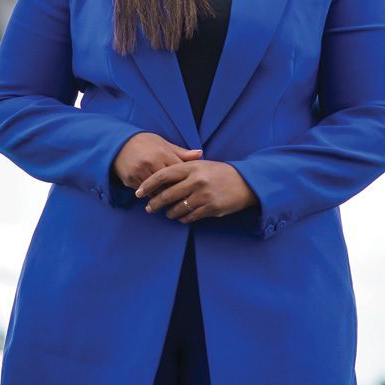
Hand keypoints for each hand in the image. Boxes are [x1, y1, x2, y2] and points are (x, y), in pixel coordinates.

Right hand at [113, 132, 201, 192]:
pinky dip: (151, 196)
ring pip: (156, 192)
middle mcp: (151, 163)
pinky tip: (156, 198)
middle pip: (168, 185)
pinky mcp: (130, 180)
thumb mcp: (163, 144)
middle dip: (176, 193)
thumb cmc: (145, 143)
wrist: (119, 143)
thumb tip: (200, 154)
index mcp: (162, 153)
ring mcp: (139, 172)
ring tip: (172, 203)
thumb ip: (181, 153)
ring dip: (163, 197)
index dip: (186, 181)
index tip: (192, 188)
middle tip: (185, 200)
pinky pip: (144, 193)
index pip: (179, 172)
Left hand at [136, 159, 258, 223]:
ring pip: (177, 209)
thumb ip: (183, 169)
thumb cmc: (220, 173)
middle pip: (167, 195)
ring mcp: (204, 195)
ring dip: (169, 213)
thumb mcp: (202, 165)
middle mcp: (197, 181)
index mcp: (192, 167)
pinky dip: (182, 219)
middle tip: (148, 208)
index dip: (148, 184)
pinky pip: (190, 217)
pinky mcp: (211, 208)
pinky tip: (181, 218)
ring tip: (167, 214)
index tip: (139, 192)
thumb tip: (159, 179)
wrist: (246, 183)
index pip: (163, 175)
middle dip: (154, 203)